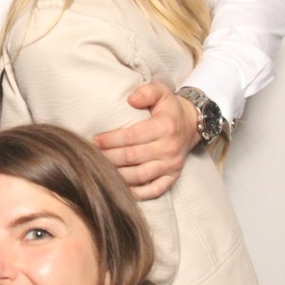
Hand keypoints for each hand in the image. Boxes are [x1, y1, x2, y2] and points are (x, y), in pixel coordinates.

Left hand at [94, 82, 200, 200]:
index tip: (95, 140)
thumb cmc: (169, 108)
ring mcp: (171, 165)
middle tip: (92, 155)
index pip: (133, 136)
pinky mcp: (172, 177)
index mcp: (165, 127)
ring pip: (140, 176)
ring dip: (118, 175)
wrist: (192, 124)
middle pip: (132, 157)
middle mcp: (169, 148)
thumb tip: (131, 99)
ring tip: (101, 170)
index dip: (111, 139)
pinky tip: (120, 189)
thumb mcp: (161, 91)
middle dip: (109, 157)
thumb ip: (146, 92)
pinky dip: (137, 193)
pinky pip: (154, 190)